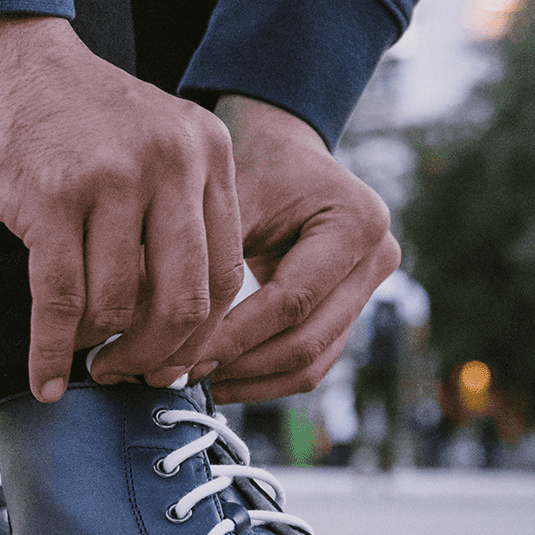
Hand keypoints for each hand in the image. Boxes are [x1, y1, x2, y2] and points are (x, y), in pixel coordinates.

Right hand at [0, 13, 243, 400]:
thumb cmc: (67, 111)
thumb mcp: (148, 143)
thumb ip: (171, 213)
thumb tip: (173, 323)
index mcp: (206, 151)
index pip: (224, 273)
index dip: (200, 334)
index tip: (174, 363)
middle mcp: (170, 162)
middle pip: (185, 300)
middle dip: (159, 356)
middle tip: (134, 377)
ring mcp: (112, 178)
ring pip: (120, 304)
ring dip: (98, 346)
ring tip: (84, 356)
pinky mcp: (51, 196)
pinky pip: (61, 301)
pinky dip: (52, 351)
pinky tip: (47, 379)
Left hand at [199, 95, 399, 402]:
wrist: (283, 152)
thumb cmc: (252, 163)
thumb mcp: (229, 196)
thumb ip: (206, 259)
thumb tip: (156, 328)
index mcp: (356, 222)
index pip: (290, 301)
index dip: (234, 337)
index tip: (180, 356)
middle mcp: (378, 259)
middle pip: (306, 341)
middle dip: (238, 366)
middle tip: (178, 376)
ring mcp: (370, 291)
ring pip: (310, 364)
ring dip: (249, 381)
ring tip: (193, 382)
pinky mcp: (350, 313)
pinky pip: (310, 363)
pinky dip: (263, 378)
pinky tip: (218, 378)